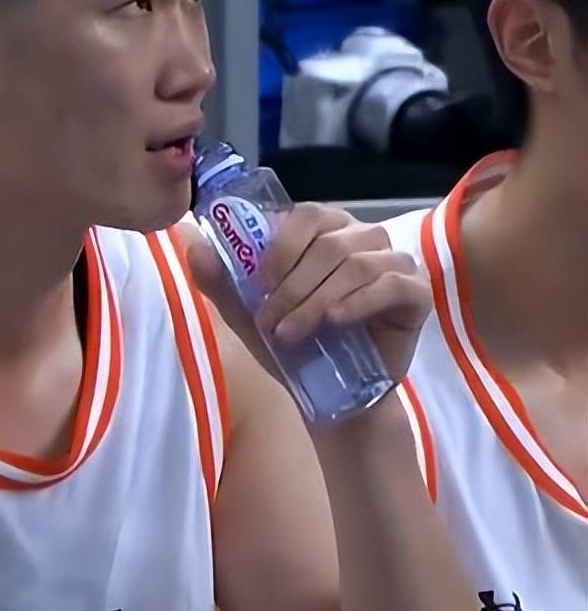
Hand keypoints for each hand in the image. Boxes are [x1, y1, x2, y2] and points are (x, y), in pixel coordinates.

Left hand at [185, 204, 430, 382]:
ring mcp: (395, 262)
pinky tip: (334, 323)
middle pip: (329, 243)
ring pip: (356, 263)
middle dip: (292, 286)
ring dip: (316, 300)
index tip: (258, 284)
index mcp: (326, 231)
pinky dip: (357, 303)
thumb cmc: (294, 345)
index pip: (306, 215)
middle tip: (270, 323)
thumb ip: (222, 282)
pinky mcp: (416, 294)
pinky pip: (391, 284)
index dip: (280, 246)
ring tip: (292, 333)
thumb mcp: (249, 314)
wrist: (332, 395)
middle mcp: (363, 238)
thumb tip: (193, 248)